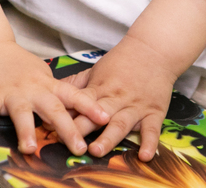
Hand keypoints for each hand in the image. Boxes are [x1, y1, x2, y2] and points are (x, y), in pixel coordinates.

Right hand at [0, 40, 108, 155]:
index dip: (90, 107)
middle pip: (53, 109)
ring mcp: (11, 92)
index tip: (106, 118)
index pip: (73, 95)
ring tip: (30, 148)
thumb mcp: (40, 76)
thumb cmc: (16, 65)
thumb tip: (75, 112)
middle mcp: (32, 89)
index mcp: (47, 85)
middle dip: (67, 129)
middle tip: (79, 148)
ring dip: (26, 130)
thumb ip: (54, 94)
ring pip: (21, 112)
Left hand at [65, 34, 178, 160]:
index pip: (79, 102)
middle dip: (82, 129)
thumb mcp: (96, 69)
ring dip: (108, 138)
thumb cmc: (122, 62)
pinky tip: (146, 156)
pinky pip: (152, 129)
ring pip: (120, 124)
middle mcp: (116, 99)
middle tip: (69, 143)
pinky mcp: (154, 112)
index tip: (51, 129)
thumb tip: (53, 92)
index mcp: (100, 88)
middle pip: (96, 115)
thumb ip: (76, 84)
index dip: (65, 115)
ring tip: (96, 150)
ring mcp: (135, 107)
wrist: (153, 49)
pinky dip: (150, 143)